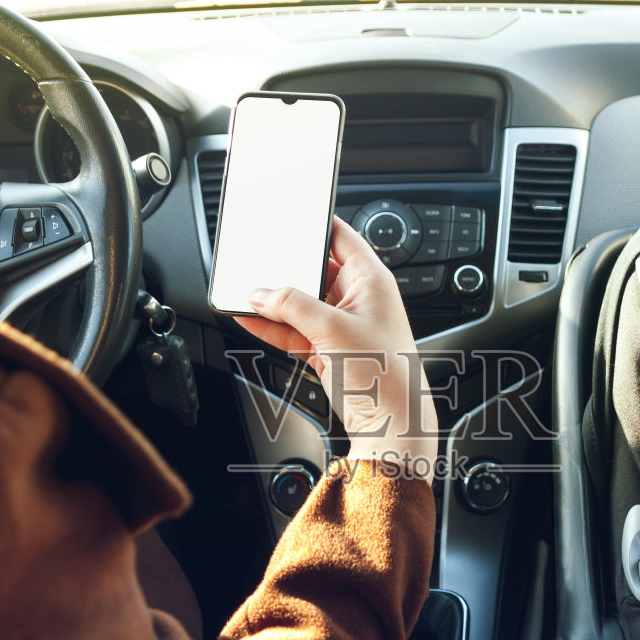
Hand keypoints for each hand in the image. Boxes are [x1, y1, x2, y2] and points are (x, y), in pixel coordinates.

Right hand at [237, 217, 438, 479]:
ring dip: (276, 302)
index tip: (288, 216)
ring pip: (302, 303)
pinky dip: (275, 326)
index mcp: (371, 279)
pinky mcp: (330, 350)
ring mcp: (343, 325)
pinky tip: (251, 319)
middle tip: (258, 264)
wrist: (392, 422)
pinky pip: (295, 330)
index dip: (315, 223)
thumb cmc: (385, 373)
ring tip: (246, 294)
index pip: (341, 236)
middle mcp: (359, 298)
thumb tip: (263, 293)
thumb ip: (293, 306)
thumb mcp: (333, 329)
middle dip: (287, 270)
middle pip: (315, 270)